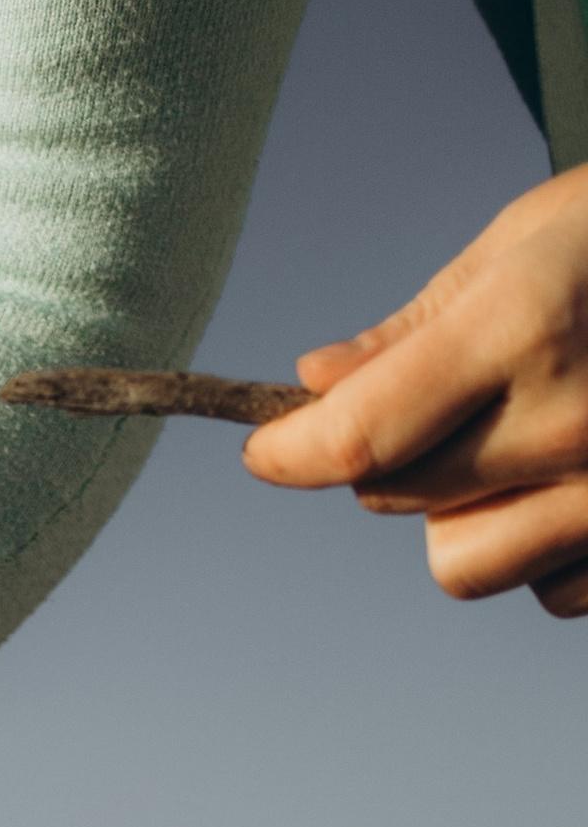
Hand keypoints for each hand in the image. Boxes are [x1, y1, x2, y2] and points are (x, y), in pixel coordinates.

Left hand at [243, 161, 587, 613]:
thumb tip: (317, 381)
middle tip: (436, 405)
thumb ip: (418, 326)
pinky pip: (550, 591)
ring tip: (511, 451)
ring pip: (463, 564)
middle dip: (388, 462)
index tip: (270, 450)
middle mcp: (574, 418)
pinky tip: (578, 483)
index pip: (360, 437)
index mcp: (529, 324)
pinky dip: (543, 552)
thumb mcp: (535, 235)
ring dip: (461, 520)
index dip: (292, 452)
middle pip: (398, 500)